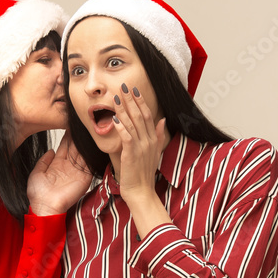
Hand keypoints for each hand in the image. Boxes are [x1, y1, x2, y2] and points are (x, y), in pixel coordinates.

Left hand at [27, 131, 92, 215]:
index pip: (64, 146)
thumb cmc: (38, 194)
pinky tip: (91, 142)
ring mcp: (77, 171)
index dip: (67, 136)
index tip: (69, 124)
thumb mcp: (36, 173)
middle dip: (77, 136)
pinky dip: (90, 153)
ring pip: (82, 153)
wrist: (45, 206)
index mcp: (57, 165)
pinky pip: (89, 163)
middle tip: (80, 122)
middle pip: (75, 147)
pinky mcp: (84, 177)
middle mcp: (68, 166)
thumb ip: (43, 161)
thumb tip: (50, 150)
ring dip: (84, 142)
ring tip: (87, 129)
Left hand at [111, 84, 167, 200]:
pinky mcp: (132, 155)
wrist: (142, 192)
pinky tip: (114, 118)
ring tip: (116, 97)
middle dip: (131, 100)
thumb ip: (158, 135)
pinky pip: (127, 138)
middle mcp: (148, 141)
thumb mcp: (154, 152)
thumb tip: (162, 120)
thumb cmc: (143, 174)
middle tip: (123, 86)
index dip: (140, 101)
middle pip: (139, 115)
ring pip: (132, 124)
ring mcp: (141, 147)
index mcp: (153, 139)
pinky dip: (121, 127)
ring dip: (123, 109)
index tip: (133, 90)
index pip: (146, 115)